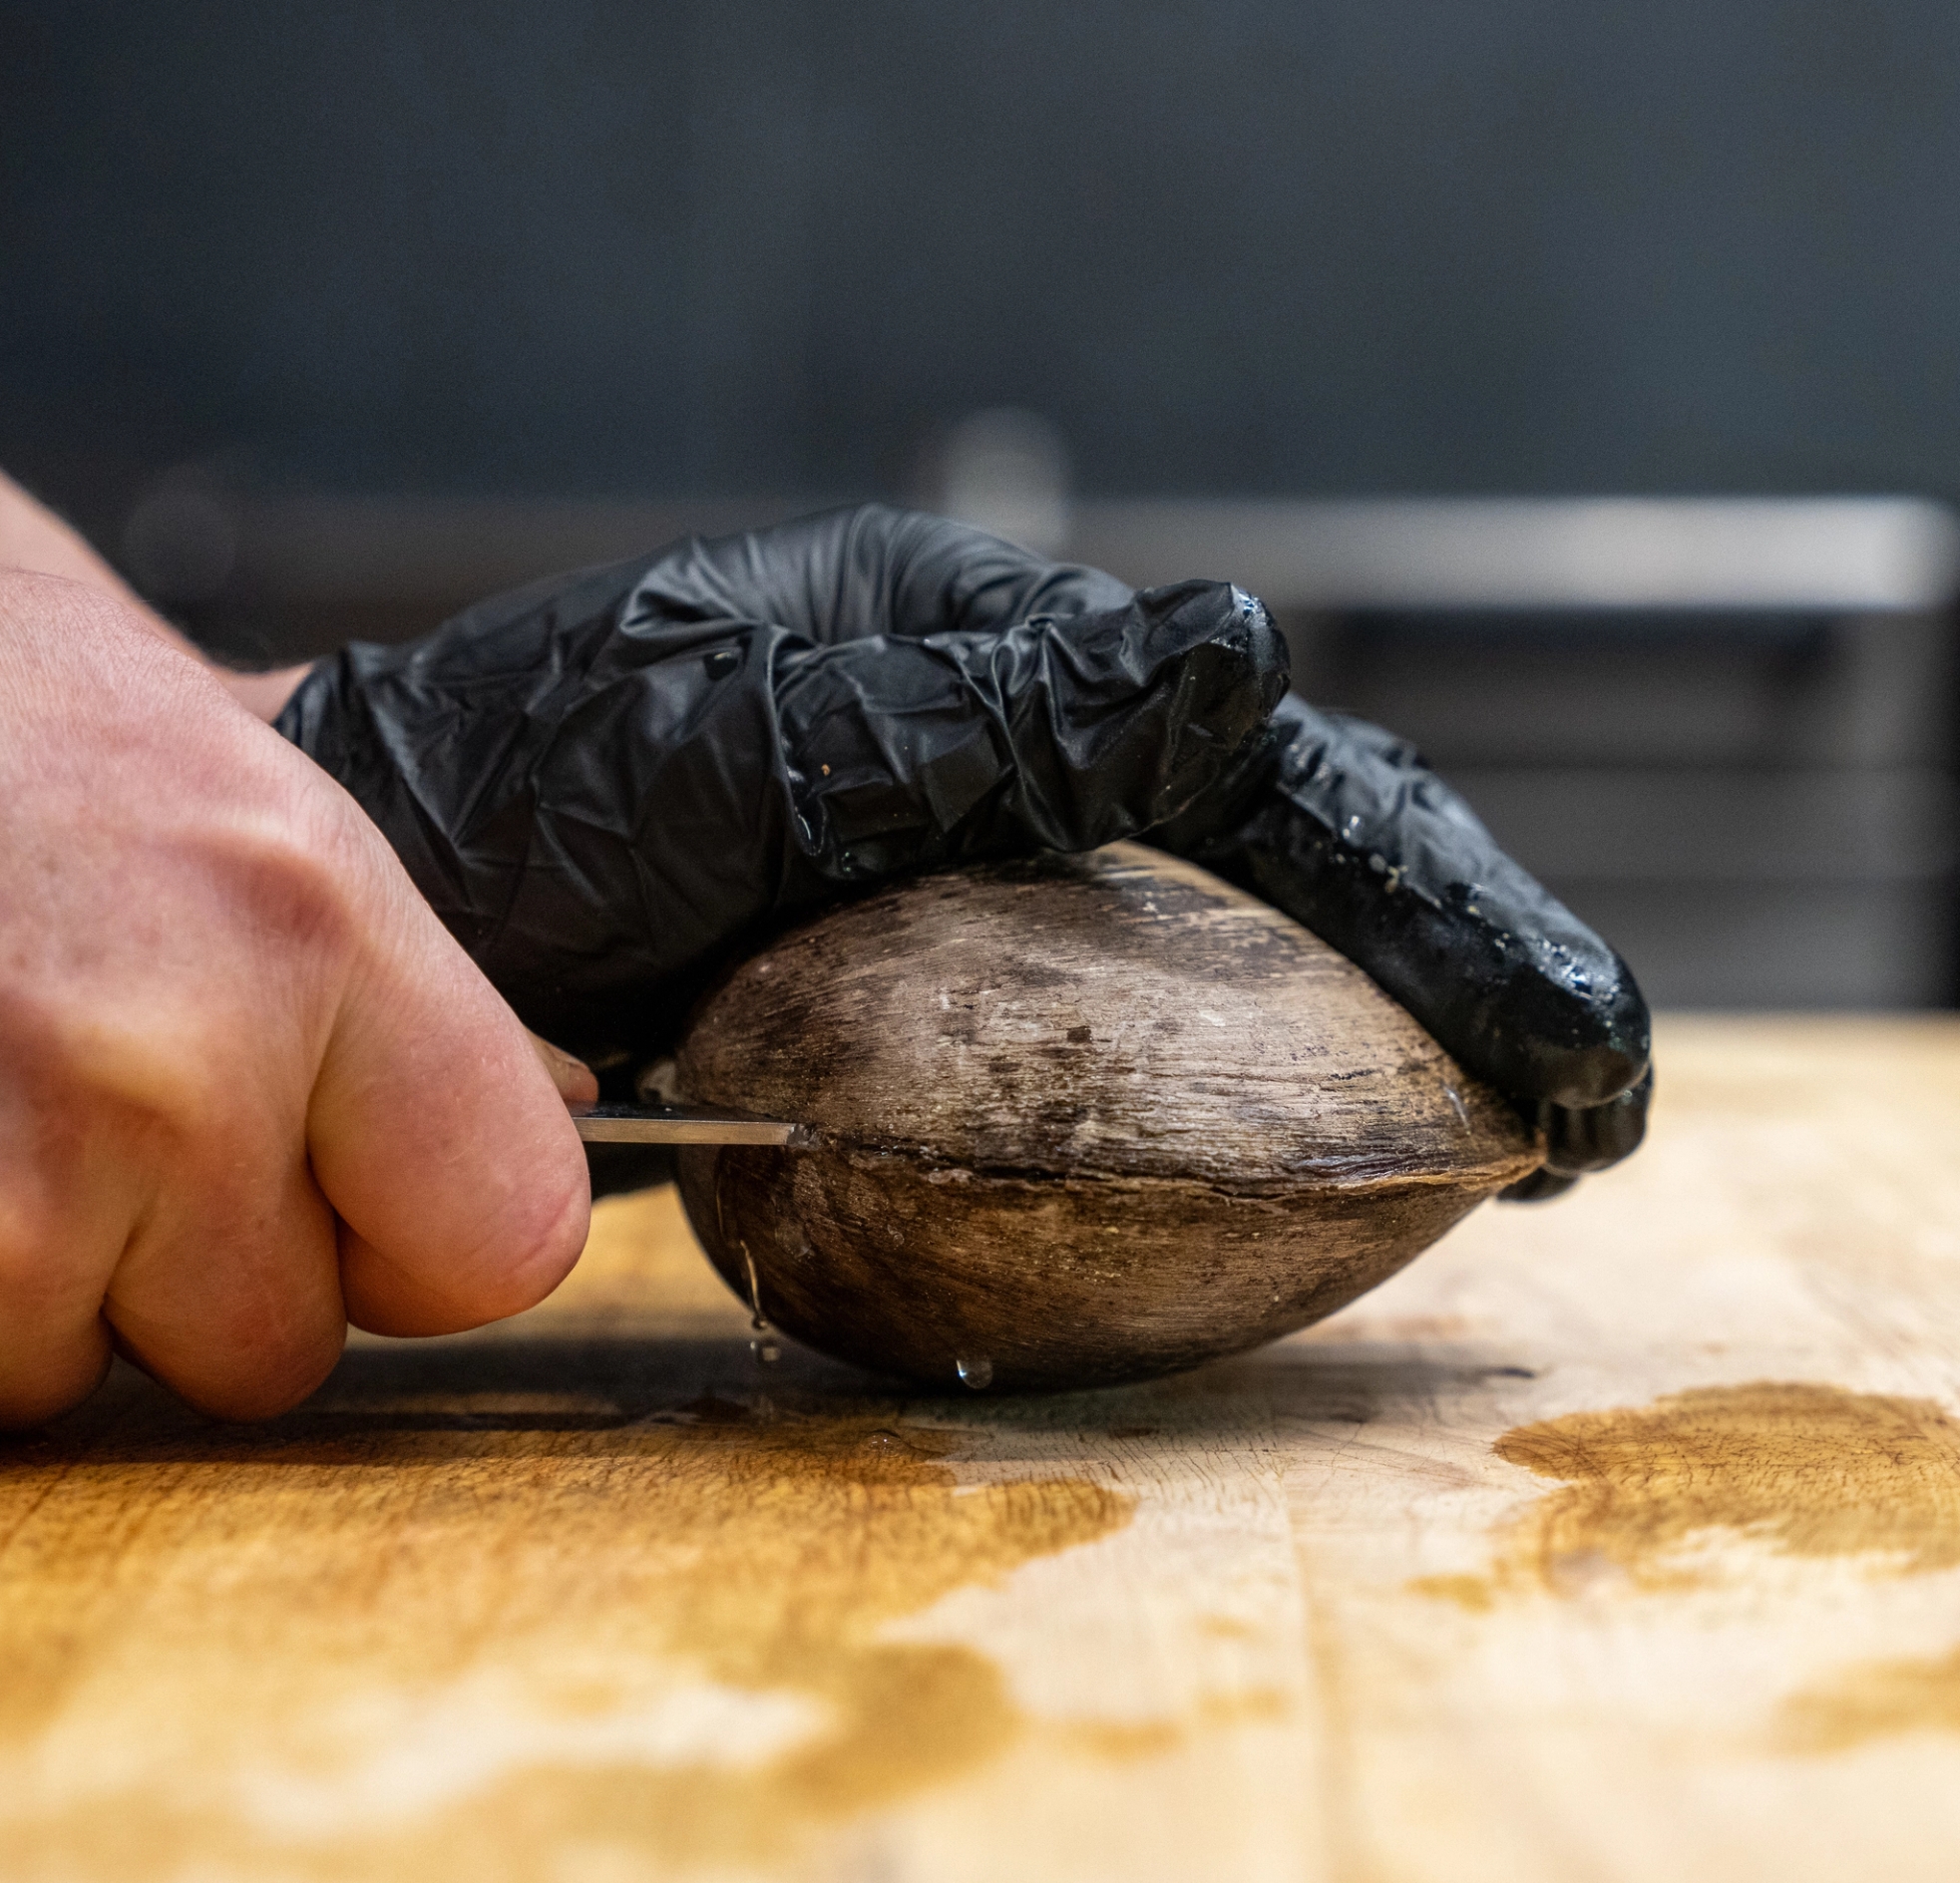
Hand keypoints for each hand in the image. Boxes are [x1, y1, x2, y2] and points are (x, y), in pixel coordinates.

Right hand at [0, 444, 588, 1442]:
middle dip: (188, 1273)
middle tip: (37, 1117)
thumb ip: (341, 928)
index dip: (419, 1232)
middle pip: (288, 1344)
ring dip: (11, 1299)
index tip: (355, 1216)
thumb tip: (535, 1075)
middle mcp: (174, 1094)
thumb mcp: (128, 720)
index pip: (504, 1222)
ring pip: (96, 1394)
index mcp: (295, 921)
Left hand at [275, 505, 1651, 1194]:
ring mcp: (980, 860)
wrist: (362, 923)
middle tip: (1597, 1104)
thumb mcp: (735, 751)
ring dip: (1393, 1026)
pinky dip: (1251, 1084)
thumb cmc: (506, 815)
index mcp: (981, 652)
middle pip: (1294, 844)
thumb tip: (1231, 665)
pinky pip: (1133, 1023)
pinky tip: (1328, 1154)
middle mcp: (1007, 738)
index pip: (1269, 774)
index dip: (1435, 905)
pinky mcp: (938, 970)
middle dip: (1462, 961)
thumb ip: (977, 725)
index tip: (1566, 1047)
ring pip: (1238, 933)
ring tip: (1533, 1132)